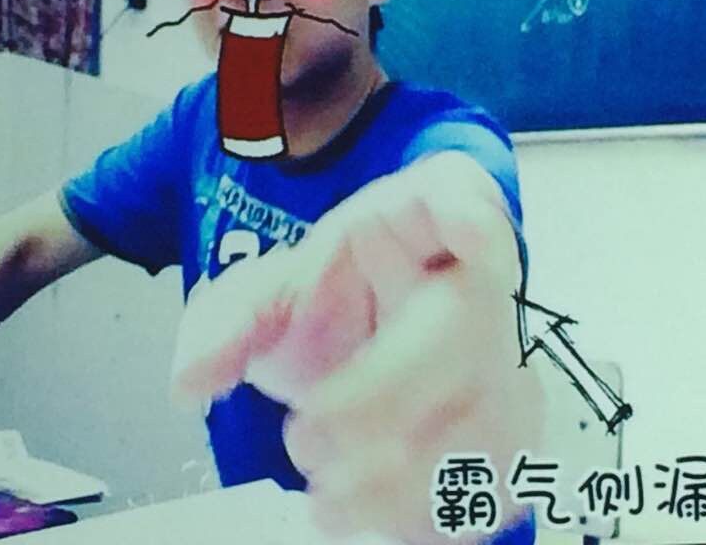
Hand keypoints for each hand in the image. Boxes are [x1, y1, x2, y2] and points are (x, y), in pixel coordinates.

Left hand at [170, 150, 545, 543]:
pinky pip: (494, 471)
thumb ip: (228, 323)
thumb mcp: (272, 290)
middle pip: (462, 327)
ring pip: (485, 412)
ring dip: (400, 474)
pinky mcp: (515, 422)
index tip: (469, 232)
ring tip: (326, 498)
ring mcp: (505, 352)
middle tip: (305, 440)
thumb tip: (190, 381)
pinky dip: (427, 509)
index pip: (459, 193)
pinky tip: (371, 516)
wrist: (375, 336)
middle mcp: (475, 278)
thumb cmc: (337, 296)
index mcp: (418, 217)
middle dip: (383, 392)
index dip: (471, 214)